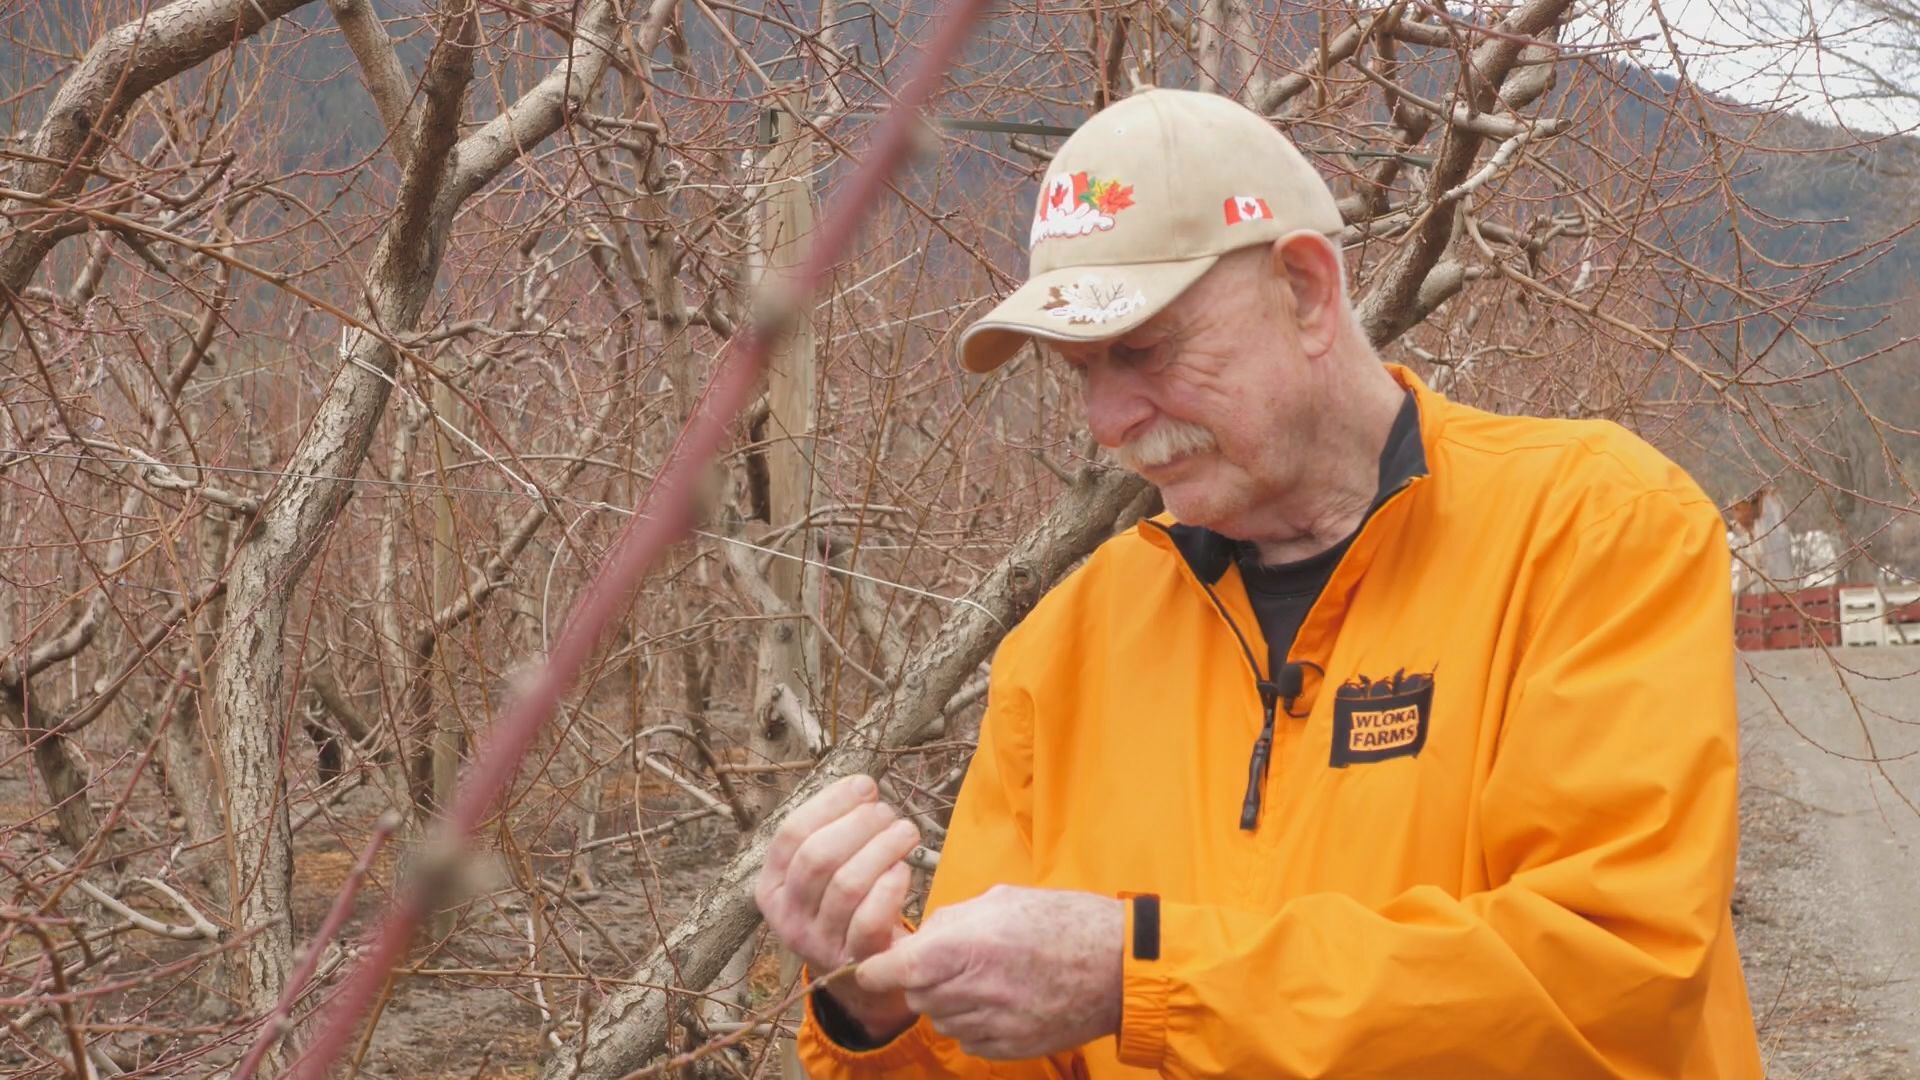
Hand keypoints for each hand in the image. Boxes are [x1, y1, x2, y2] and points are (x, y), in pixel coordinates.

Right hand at [755, 774, 921, 1040]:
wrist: (860, 981)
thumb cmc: (845, 910)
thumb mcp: (819, 878)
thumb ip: (830, 834)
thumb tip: (861, 787)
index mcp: (771, 888)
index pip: (791, 833)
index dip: (831, 802)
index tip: (865, 786)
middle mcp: (787, 918)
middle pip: (818, 856)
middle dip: (859, 824)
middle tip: (888, 813)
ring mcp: (818, 944)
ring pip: (846, 884)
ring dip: (882, 848)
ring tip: (906, 832)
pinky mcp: (854, 963)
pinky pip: (870, 920)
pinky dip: (891, 887)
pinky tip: (904, 869)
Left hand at [854, 884, 1123, 1059]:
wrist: (1120, 967)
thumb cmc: (1066, 922)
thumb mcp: (1004, 900)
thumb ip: (953, 919)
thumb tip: (922, 936)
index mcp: (970, 945)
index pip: (896, 969)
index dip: (876, 970)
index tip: (870, 969)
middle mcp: (975, 989)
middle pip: (914, 996)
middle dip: (918, 979)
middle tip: (948, 961)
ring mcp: (993, 1024)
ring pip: (939, 1019)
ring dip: (946, 1001)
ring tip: (982, 978)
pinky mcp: (1010, 1048)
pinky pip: (967, 1039)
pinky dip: (971, 1022)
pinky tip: (1000, 1000)